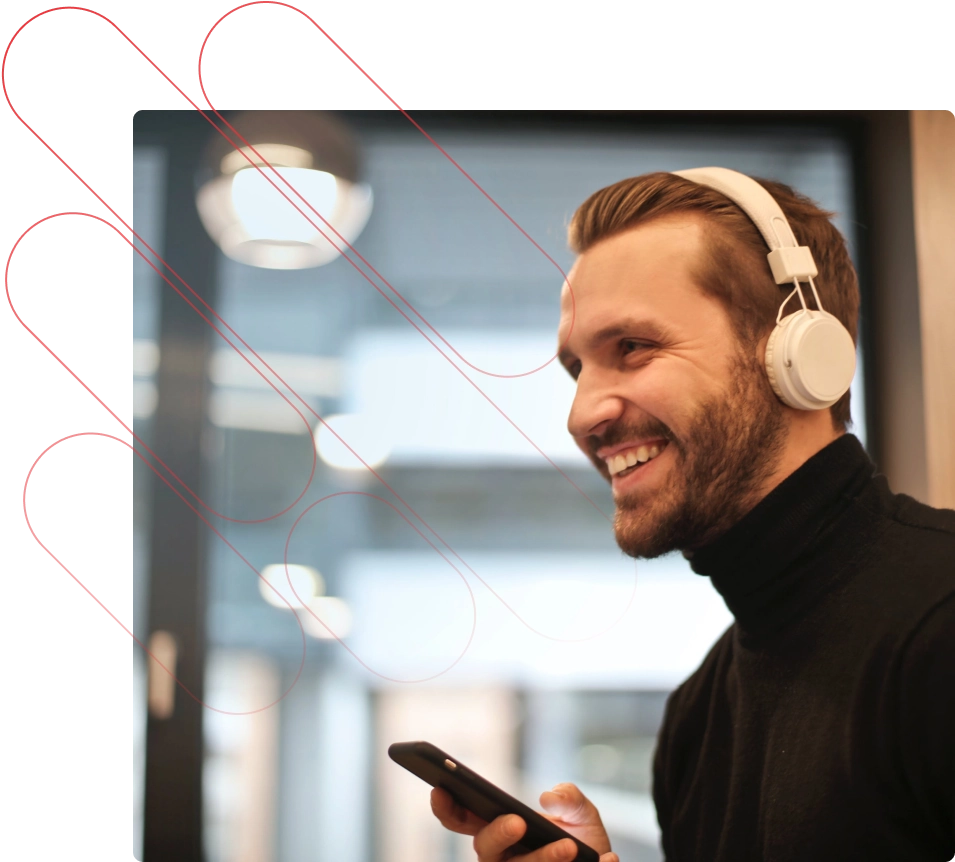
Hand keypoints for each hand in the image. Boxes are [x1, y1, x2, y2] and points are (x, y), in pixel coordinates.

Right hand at [431, 782, 618, 861]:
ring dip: (543, 859)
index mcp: (501, 831)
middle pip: (485, 850)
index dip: (447, 808)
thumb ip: (570, 797)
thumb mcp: (581, 813)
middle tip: (518, 821)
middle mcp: (504, 858)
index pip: (464, 820)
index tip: (440, 790)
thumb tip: (549, 798)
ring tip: (570, 846)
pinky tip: (608, 860)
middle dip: (497, 834)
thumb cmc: (583, 842)